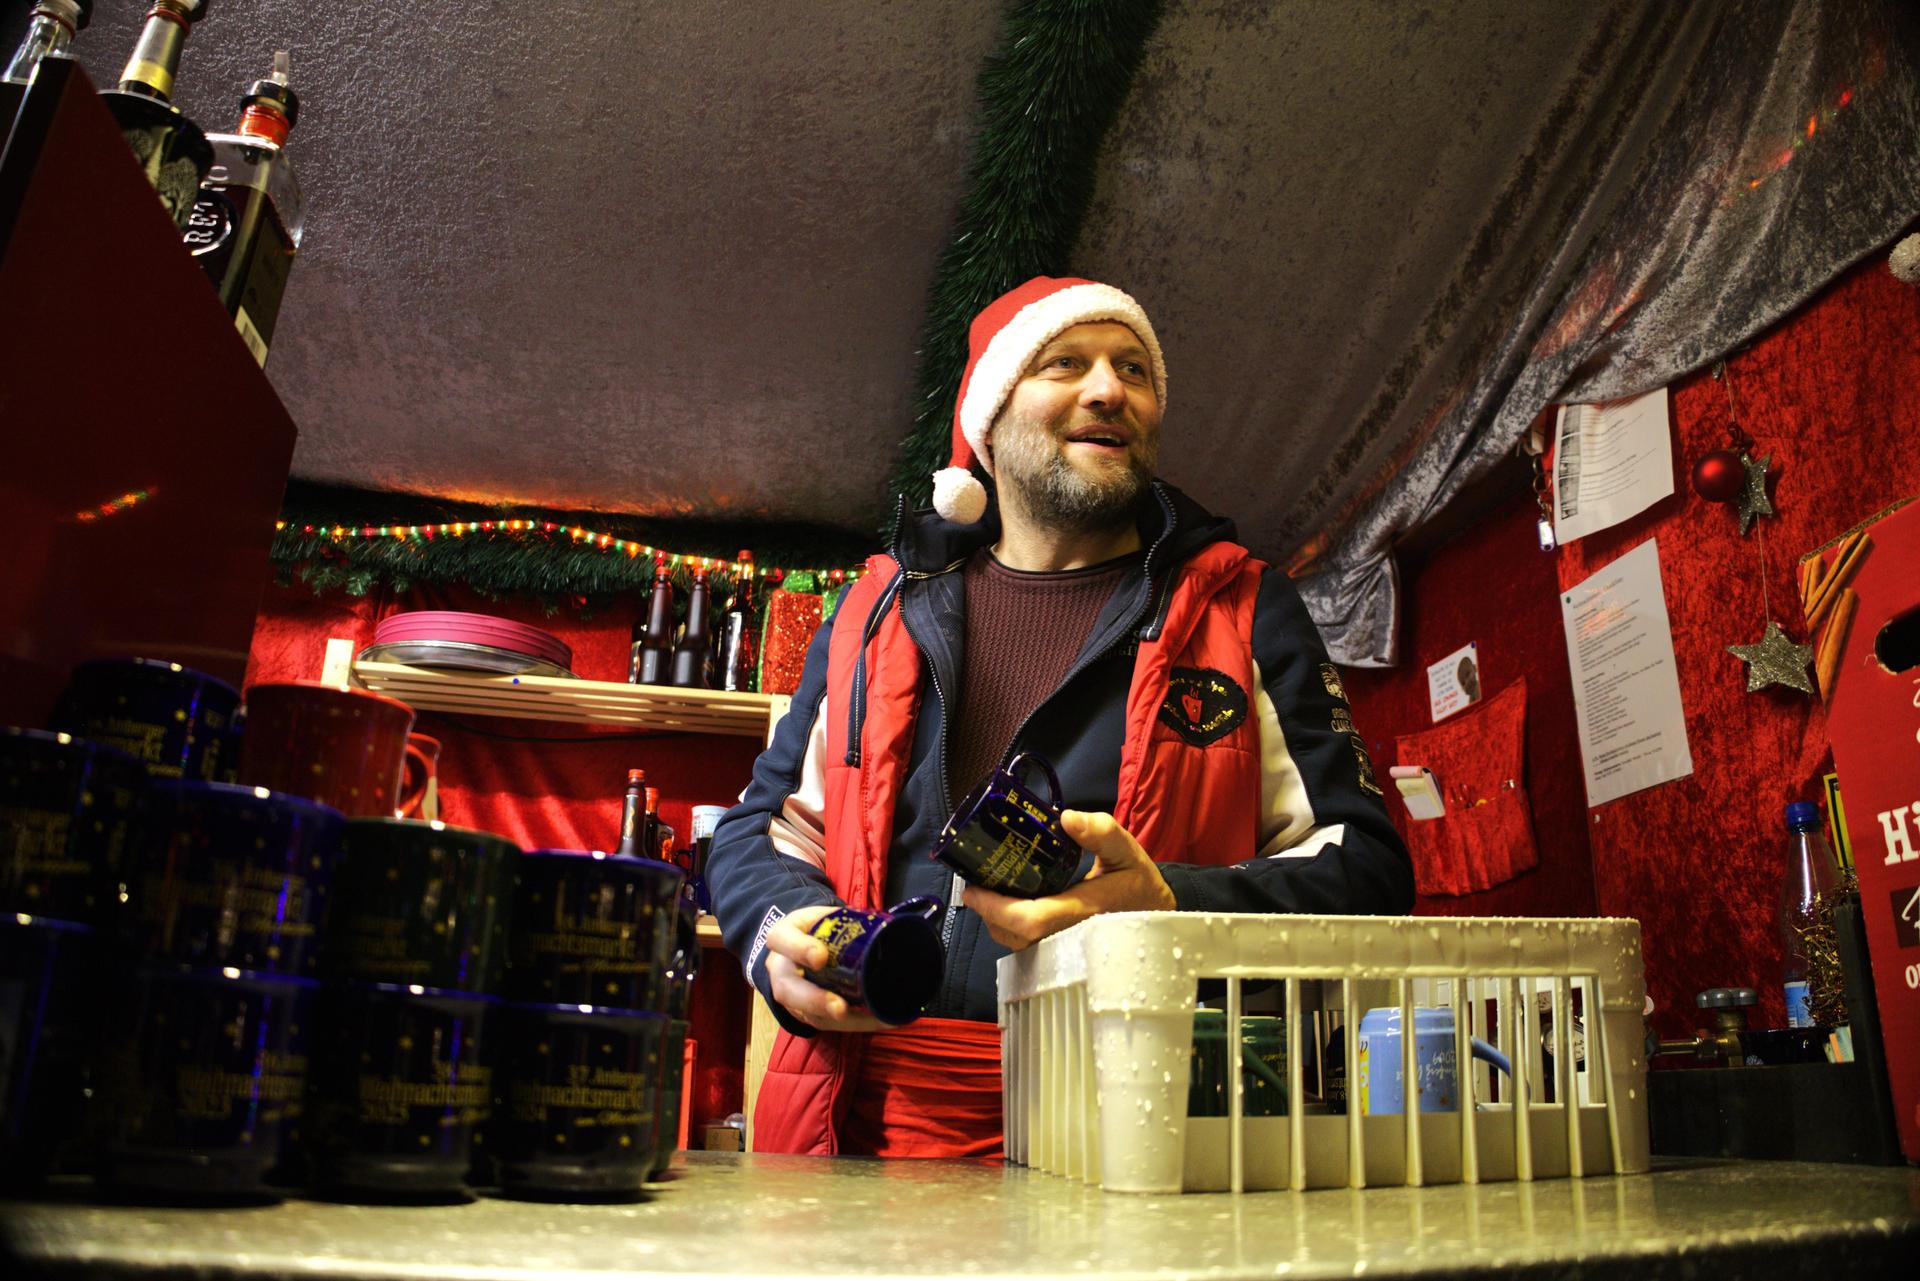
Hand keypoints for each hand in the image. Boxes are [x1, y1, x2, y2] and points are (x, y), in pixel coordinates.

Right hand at [763, 905, 889, 1032]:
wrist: (801, 946)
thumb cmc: (819, 928)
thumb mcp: (826, 915)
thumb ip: (847, 920)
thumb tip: (891, 924)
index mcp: (784, 935)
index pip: (781, 939)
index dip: (798, 949)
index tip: (821, 957)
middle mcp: (781, 969)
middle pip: (788, 989)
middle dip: (815, 1000)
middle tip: (839, 1008)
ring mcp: (791, 995)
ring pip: (806, 1013)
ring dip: (841, 1021)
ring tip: (871, 1019)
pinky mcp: (806, 1013)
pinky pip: (825, 1023)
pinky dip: (854, 1024)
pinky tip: (878, 1020)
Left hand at [961, 809, 1174, 952]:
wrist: (1156, 912)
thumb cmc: (1138, 882)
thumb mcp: (1126, 849)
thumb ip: (1101, 831)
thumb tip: (1067, 818)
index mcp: (1085, 911)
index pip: (1032, 919)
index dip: (997, 908)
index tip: (973, 889)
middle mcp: (1071, 936)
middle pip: (1016, 937)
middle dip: (989, 913)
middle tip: (975, 886)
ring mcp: (1066, 947)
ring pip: (1019, 945)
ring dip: (997, 922)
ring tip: (988, 894)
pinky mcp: (1063, 950)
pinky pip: (1028, 947)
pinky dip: (1011, 929)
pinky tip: (1009, 907)